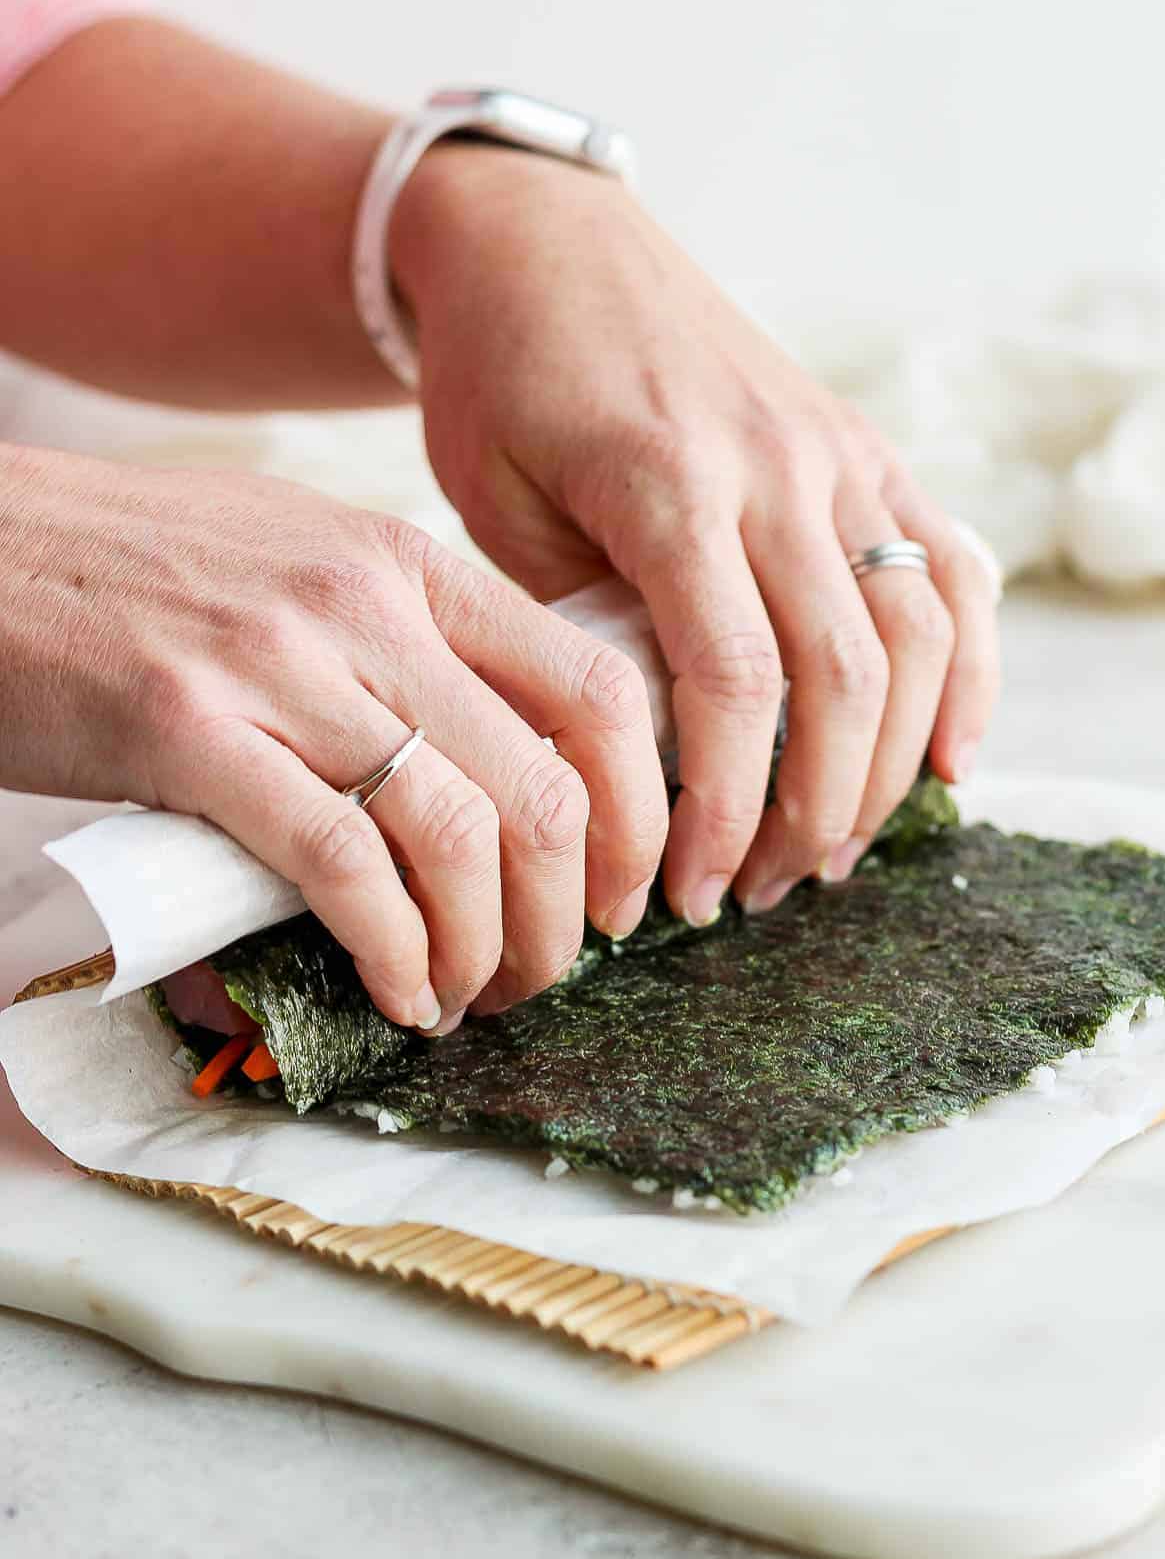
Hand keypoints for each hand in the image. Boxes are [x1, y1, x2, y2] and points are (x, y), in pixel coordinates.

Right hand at [0, 445, 667, 1022]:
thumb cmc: (134, 567)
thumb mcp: (299, 561)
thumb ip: (398, 642)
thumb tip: (480, 766)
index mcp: (407, 563)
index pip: (592, 690)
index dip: (637, 813)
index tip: (623, 890)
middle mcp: (364, 605)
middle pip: (542, 784)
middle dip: (568, 913)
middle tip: (544, 973)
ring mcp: (279, 666)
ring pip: (456, 834)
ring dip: (484, 949)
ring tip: (465, 997)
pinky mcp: (189, 733)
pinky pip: (340, 864)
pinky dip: (392, 950)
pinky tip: (397, 991)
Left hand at [394, 146, 999, 921]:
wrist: (545, 238)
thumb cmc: (499, 379)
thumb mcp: (495, 509)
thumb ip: (581, 625)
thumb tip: (640, 763)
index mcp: (668, 483)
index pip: (732, 682)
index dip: (721, 807)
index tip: (684, 890)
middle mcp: (777, 466)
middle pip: (845, 676)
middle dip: (811, 811)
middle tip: (754, 890)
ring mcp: (837, 452)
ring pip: (919, 633)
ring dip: (889, 764)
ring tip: (829, 849)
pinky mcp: (865, 447)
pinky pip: (952, 566)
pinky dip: (970, 669)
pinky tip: (949, 755)